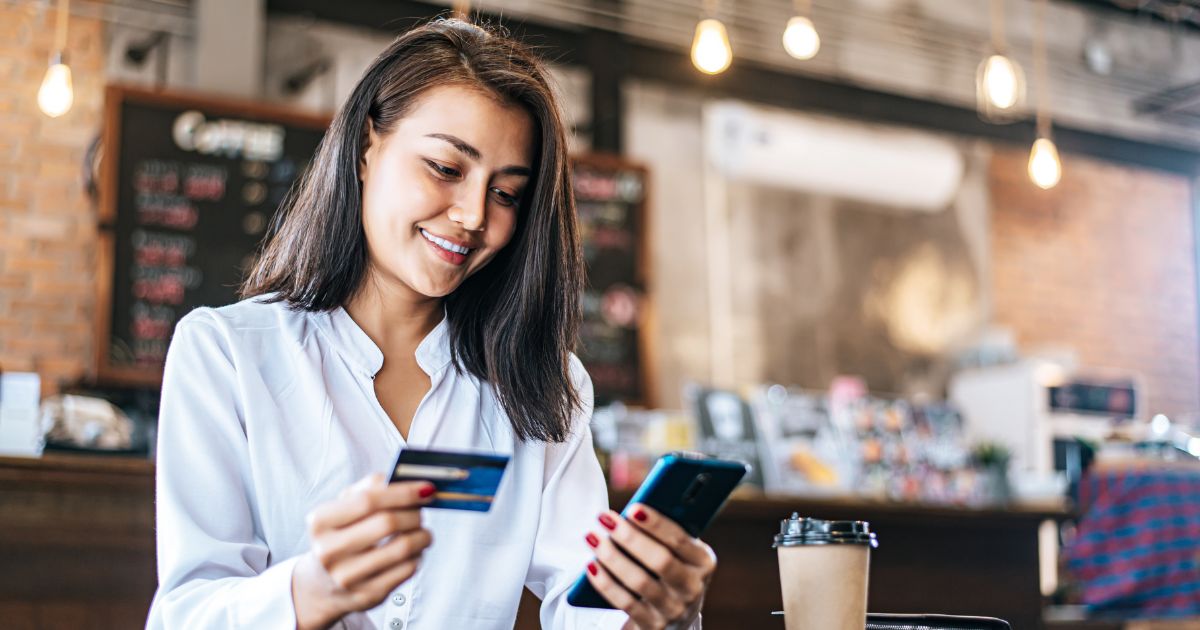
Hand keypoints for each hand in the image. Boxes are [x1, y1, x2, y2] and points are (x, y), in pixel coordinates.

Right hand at [291, 473, 434, 629]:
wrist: (322, 584)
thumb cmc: (340, 536)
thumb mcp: (344, 507)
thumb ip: (371, 487)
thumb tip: (409, 481)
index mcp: (320, 521)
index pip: (368, 500)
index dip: (403, 492)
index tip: (426, 488)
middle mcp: (328, 551)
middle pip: (387, 523)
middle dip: (414, 513)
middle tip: (423, 510)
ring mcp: (347, 576)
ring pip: (402, 548)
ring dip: (422, 535)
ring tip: (422, 532)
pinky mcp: (367, 595)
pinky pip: (407, 569)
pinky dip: (418, 555)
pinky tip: (413, 551)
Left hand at [584, 504, 715, 629]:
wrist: (675, 615)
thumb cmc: (670, 568)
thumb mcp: (677, 551)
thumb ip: (663, 532)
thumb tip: (632, 512)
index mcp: (703, 561)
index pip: (680, 540)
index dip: (656, 524)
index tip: (633, 508)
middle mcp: (693, 587)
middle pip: (660, 561)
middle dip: (630, 537)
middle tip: (605, 518)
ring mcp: (674, 609)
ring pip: (640, 582)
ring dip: (612, 557)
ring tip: (592, 537)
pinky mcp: (653, 625)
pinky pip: (626, 603)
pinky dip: (606, 583)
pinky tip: (591, 565)